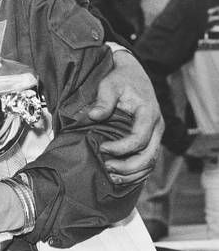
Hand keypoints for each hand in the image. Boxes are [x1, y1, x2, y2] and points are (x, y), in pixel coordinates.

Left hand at [87, 50, 163, 184]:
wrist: (133, 74)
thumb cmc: (120, 79)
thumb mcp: (110, 84)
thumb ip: (104, 100)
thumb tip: (94, 116)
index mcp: (149, 114)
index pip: (139, 139)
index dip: (120, 148)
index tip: (101, 148)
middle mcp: (157, 126)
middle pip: (149, 156)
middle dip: (128, 167)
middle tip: (106, 167)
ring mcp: (156, 135)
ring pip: (151, 163)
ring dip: (132, 173)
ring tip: (111, 176)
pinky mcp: (151, 140)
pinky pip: (148, 161)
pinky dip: (135, 172)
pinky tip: (119, 176)